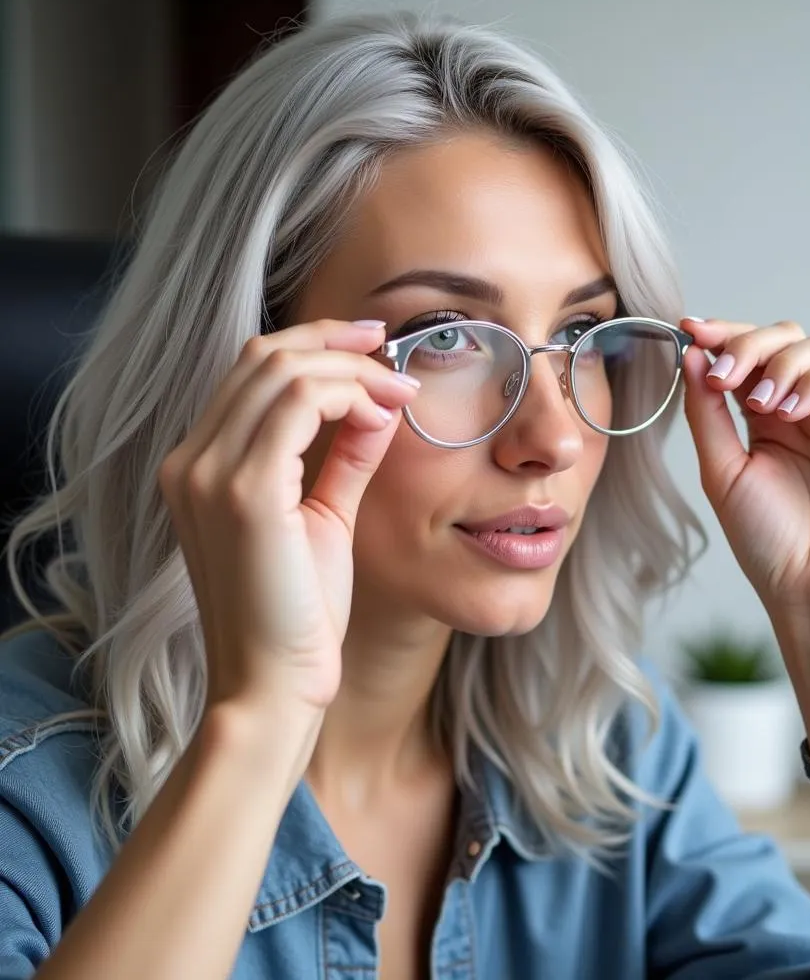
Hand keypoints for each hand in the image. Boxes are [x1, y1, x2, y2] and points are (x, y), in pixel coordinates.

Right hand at [159, 319, 419, 717]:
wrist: (273, 688)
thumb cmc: (299, 614)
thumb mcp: (324, 519)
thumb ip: (343, 459)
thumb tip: (376, 407)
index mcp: (199, 467)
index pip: (251, 372)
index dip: (314, 345)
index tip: (373, 349)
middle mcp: (190, 461)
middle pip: (263, 357)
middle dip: (336, 342)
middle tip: (394, 355)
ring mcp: (208, 473)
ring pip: (283, 370)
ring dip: (351, 369)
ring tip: (399, 392)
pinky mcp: (243, 493)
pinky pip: (300, 403)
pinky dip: (348, 394)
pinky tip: (382, 416)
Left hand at [680, 317, 809, 640]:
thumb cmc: (770, 542)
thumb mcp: (722, 472)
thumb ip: (706, 414)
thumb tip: (689, 356)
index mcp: (763, 418)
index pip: (745, 356)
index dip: (721, 336)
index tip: (692, 330)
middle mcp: (801, 409)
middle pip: (782, 340)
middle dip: (748, 345)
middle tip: (724, 375)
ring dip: (781, 365)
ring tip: (762, 407)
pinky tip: (792, 412)